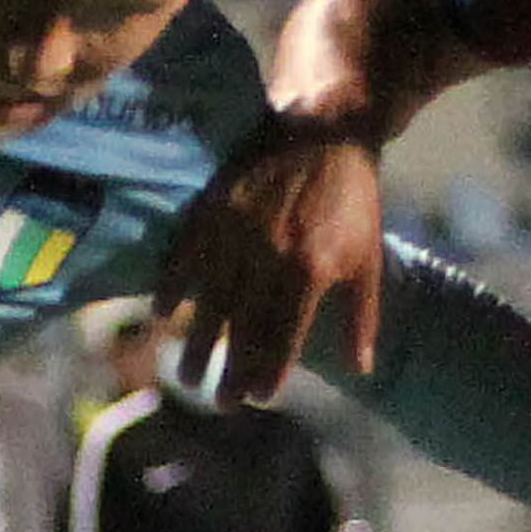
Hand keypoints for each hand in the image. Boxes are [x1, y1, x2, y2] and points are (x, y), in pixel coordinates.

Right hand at [158, 118, 382, 398]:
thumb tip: (362, 370)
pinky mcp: (212, 207)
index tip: (261, 398)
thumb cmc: (354, 198)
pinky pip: (184, 255)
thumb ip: (362, 317)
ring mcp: (235, 232)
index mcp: (308, 271)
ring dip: (197, 345)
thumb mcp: (368, 259)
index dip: (270, 372)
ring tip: (189, 378)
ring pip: (210, 301)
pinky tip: (162, 314)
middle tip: (221, 404)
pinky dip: (171, 286)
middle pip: (242, 329)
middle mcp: (267, 256)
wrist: (325, 127)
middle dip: (231, 371)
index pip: (283, 337)